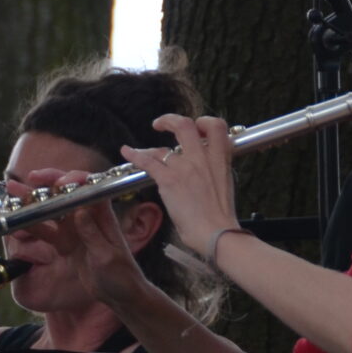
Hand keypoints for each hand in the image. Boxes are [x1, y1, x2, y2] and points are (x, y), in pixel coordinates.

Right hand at [8, 169, 153, 310]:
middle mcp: (87, 217)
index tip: (57, 182)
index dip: (73, 179)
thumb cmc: (122, 276)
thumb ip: (93, 234)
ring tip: (12, 192)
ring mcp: (75, 229)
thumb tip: (80, 211)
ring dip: (33, 201)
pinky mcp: (66, 243)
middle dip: (47, 184)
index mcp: (102, 216)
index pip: (88, 188)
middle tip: (29, 178)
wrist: (121, 296)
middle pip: (65, 194)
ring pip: (51, 210)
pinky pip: (46, 231)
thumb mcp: (108, 257)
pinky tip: (16, 221)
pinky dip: (31, 225)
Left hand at [118, 115, 241, 260]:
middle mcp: (202, 158)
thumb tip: (205, 166)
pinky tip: (126, 151)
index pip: (216, 127)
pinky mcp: (169, 180)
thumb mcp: (225, 184)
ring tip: (141, 150)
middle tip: (163, 124)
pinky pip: (148, 162)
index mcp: (220, 159)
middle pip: (186, 125)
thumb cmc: (222, 216)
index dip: (204, 122)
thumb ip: (215, 169)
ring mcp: (185, 168)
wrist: (217, 232)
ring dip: (149, 148)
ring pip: (162, 147)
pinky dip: (134, 155)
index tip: (196, 127)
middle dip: (171, 120)